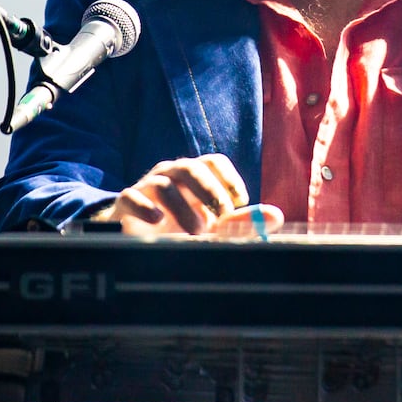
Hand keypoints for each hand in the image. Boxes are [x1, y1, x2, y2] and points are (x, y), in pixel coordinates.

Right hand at [92, 153, 280, 235]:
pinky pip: (130, 196)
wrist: (136, 240)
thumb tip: (277, 215)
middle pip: (190, 168)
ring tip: (196, 231)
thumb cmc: (180, 228)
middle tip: (222, 215)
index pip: (213, 162)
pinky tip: (156, 221)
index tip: (239, 201)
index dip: (228, 178)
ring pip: (164, 183)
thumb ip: (241, 221)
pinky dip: (143, 206)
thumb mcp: (212, 227)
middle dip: (209, 190)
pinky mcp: (125, 204)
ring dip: (183, 207)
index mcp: (194, 176)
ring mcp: (147, 187)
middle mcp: (171, 175)